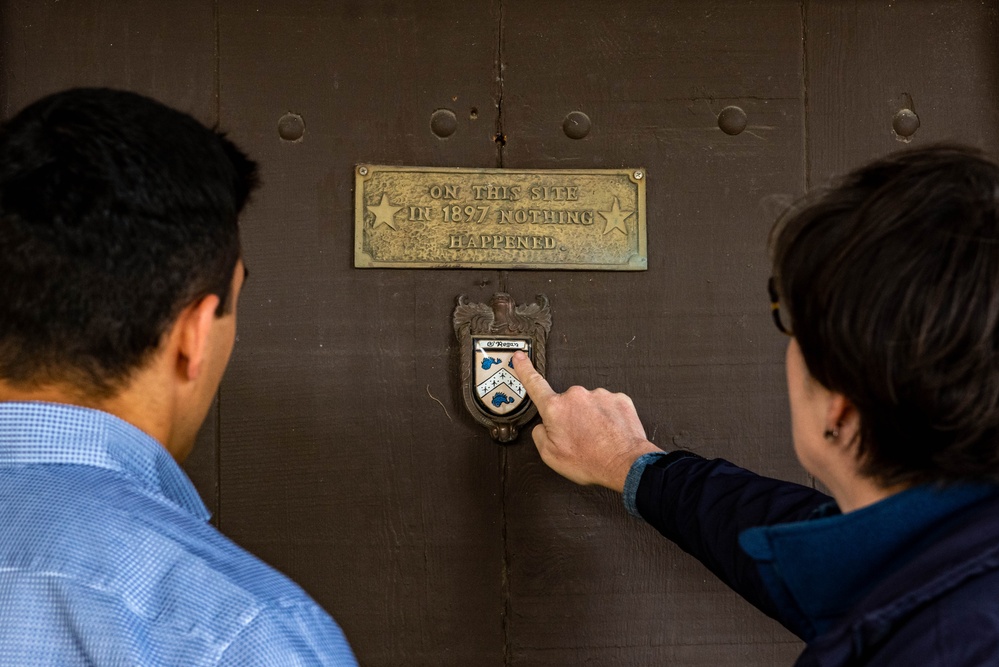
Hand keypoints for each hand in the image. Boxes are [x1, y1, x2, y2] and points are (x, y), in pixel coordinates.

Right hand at [512, 351, 663, 491]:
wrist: (625, 464)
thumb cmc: (590, 462)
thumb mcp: (550, 455)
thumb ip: (539, 435)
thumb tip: (543, 426)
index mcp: (556, 408)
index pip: (534, 383)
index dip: (525, 369)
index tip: (520, 357)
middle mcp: (576, 396)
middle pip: (567, 404)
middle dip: (571, 418)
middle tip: (579, 439)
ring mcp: (600, 395)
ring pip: (589, 406)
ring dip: (591, 419)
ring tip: (598, 440)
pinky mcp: (619, 399)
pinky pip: (608, 407)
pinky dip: (608, 419)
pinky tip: (610, 434)